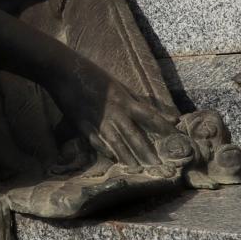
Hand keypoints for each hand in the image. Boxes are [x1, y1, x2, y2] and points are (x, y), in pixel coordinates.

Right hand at [64, 81, 178, 170]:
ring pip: (116, 141)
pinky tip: (112, 158)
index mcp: (124, 99)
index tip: (177, 138)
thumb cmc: (91, 75)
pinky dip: (104, 149)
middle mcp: (114, 111)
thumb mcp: (117, 85)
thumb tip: (159, 112)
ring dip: (127, 156)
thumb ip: (135, 100)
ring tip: (138, 169)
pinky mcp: (82, 123)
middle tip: (159, 166)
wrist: (63, 70)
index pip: (150, 116)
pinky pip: (95, 140)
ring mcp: (98, 119)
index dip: (164, 127)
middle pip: (134, 135)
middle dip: (147, 152)